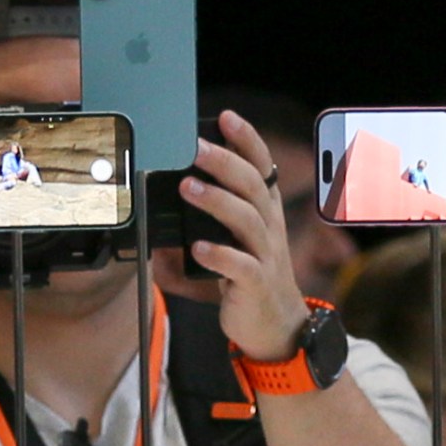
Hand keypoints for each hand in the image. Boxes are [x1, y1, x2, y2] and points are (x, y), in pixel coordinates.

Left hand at [180, 110, 310, 362]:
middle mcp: (269, 228)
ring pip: (246, 220)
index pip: (263, 167)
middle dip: (224, 163)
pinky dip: (219, 255)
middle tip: (195, 147)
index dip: (247, 141)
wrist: (276, 327)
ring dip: (216, 201)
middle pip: (252, 186)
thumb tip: (169, 200)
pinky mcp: (256, 285)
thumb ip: (210, 220)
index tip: (226, 118)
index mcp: (265, 212)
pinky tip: (198, 247)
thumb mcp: (235, 242)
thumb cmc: (249, 278)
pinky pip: (241, 266)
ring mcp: (265, 256)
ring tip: (187, 188)